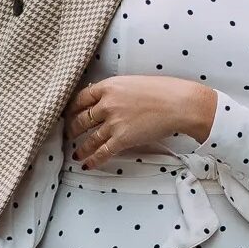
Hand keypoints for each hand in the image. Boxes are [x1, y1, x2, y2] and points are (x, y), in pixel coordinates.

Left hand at [64, 75, 216, 169]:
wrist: (179, 104)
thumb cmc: (163, 91)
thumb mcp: (133, 83)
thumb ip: (117, 91)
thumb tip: (108, 100)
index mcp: (109, 86)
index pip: (81, 98)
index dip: (73, 108)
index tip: (70, 113)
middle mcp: (107, 104)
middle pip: (81, 118)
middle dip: (73, 128)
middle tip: (70, 133)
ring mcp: (113, 122)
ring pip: (90, 138)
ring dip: (81, 147)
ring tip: (76, 153)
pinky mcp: (122, 139)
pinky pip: (102, 152)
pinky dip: (93, 160)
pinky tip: (86, 164)